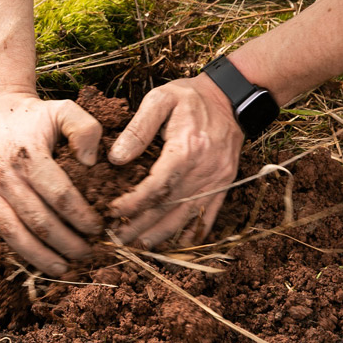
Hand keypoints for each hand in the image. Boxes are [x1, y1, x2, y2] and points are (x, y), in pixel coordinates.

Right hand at [0, 91, 104, 282]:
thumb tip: (91, 163)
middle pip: (39, 221)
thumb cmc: (35, 115)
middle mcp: (4, 175)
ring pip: (13, 233)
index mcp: (28, 155)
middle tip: (87, 254)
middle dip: (66, 243)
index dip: (81, 216)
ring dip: (38, 257)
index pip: (60, 196)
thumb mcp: (64, 109)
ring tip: (62, 270)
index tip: (98, 228)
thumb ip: (84, 130)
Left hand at [109, 75, 242, 247]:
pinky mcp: (224, 184)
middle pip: (169, 207)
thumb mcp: (161, 99)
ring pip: (186, 216)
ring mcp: (217, 180)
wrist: (231, 97)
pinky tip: (175, 245)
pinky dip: (192, 233)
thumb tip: (116, 157)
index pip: (156, 186)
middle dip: (141, 226)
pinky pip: (208, 215)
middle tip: (117, 238)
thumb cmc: (191, 96)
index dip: (133, 203)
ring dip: (162, 234)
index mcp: (187, 148)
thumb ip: (138, 128)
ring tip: (138, 245)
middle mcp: (204, 170)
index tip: (111, 212)